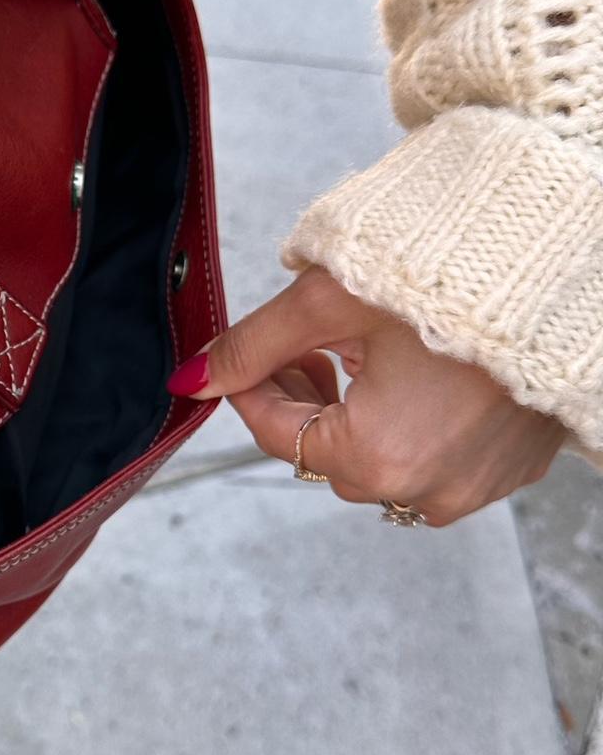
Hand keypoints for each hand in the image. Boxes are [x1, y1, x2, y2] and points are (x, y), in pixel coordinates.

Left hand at [168, 267, 565, 524]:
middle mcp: (427, 490)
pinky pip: (435, 460)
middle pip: (325, 454)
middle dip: (303, 401)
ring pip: (378, 461)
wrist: (566, 264)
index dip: (251, 387)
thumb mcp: (329, 302)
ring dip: (354, 415)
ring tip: (359, 351)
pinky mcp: (510, 469)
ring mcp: (474, 486)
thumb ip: (251, 345)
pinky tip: (414, 371)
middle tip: (304, 346)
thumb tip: (189, 381)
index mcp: (377, 457)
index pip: (274, 434)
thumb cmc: (451, 278)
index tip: (248, 354)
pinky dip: (409, 424)